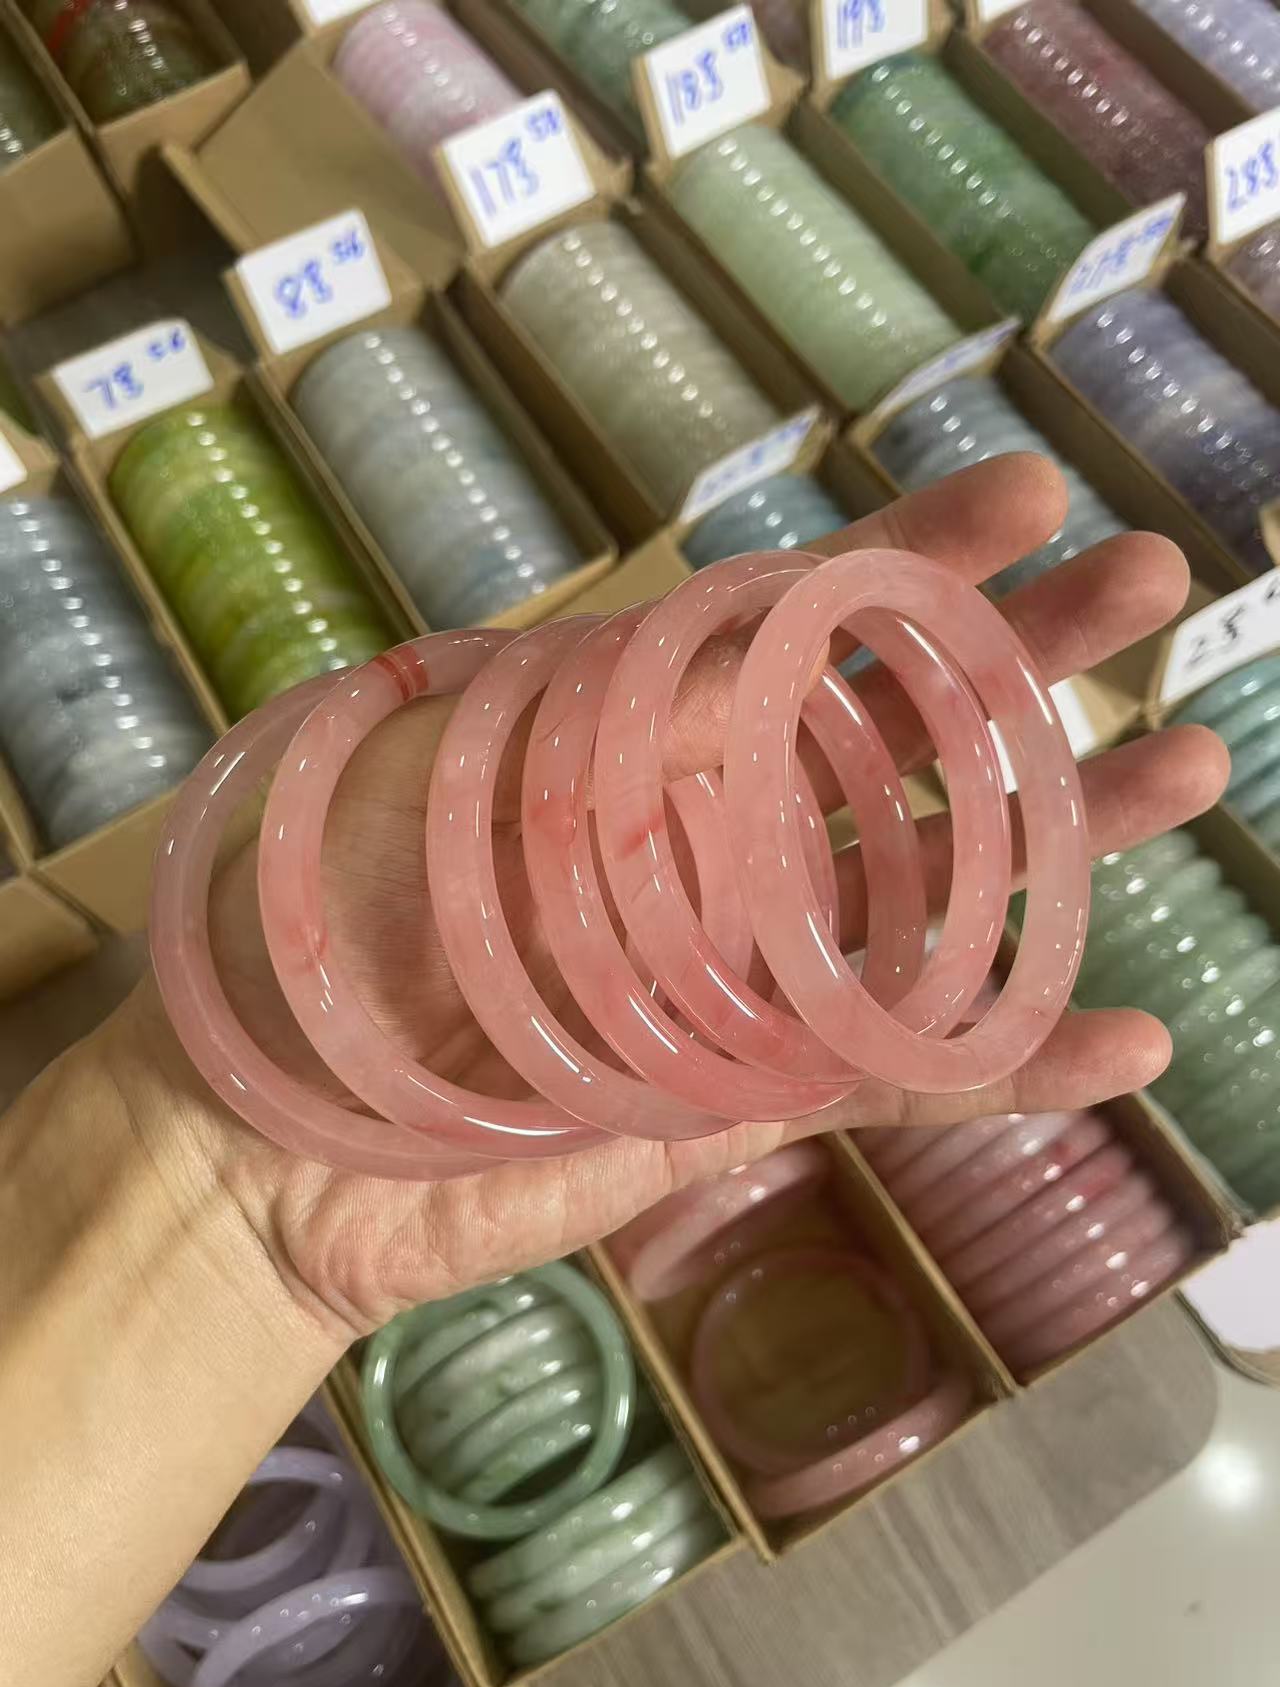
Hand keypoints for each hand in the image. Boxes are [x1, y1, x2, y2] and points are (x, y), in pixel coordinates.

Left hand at [111, 453, 1227, 1338]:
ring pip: (935, 893)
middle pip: (900, 738)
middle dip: (1030, 660)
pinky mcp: (748, 1094)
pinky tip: (1127, 1038)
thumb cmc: (312, 922)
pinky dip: (1013, 1062)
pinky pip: (902, 1074)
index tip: (1022, 498)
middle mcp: (711, 836)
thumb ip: (572, 695)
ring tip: (1188, 769)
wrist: (266, 1131)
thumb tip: (691, 614)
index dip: (911, 559)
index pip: (795, 624)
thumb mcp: (429, 763)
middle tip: (1155, 592)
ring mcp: (743, 967)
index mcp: (637, 737)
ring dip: (1064, 838)